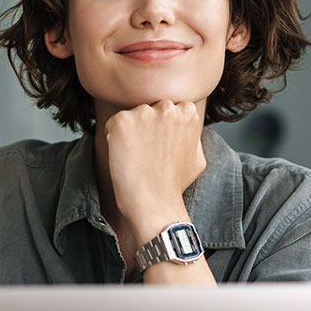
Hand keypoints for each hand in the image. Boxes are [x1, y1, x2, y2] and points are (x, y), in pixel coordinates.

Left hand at [104, 100, 205, 234]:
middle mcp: (167, 107)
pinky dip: (113, 138)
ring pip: (131, 116)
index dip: (161, 128)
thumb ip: (192, 135)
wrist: (154, 203)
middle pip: (149, 108)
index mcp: (188, 112)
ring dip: (130, 132)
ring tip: (136, 157)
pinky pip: (113, 124)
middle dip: (146, 125)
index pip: (168, 108)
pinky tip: (124, 156)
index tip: (160, 146)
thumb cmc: (174, 184)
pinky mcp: (122, 121)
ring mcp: (144, 113)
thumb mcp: (197, 157)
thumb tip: (187, 126)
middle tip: (147, 152)